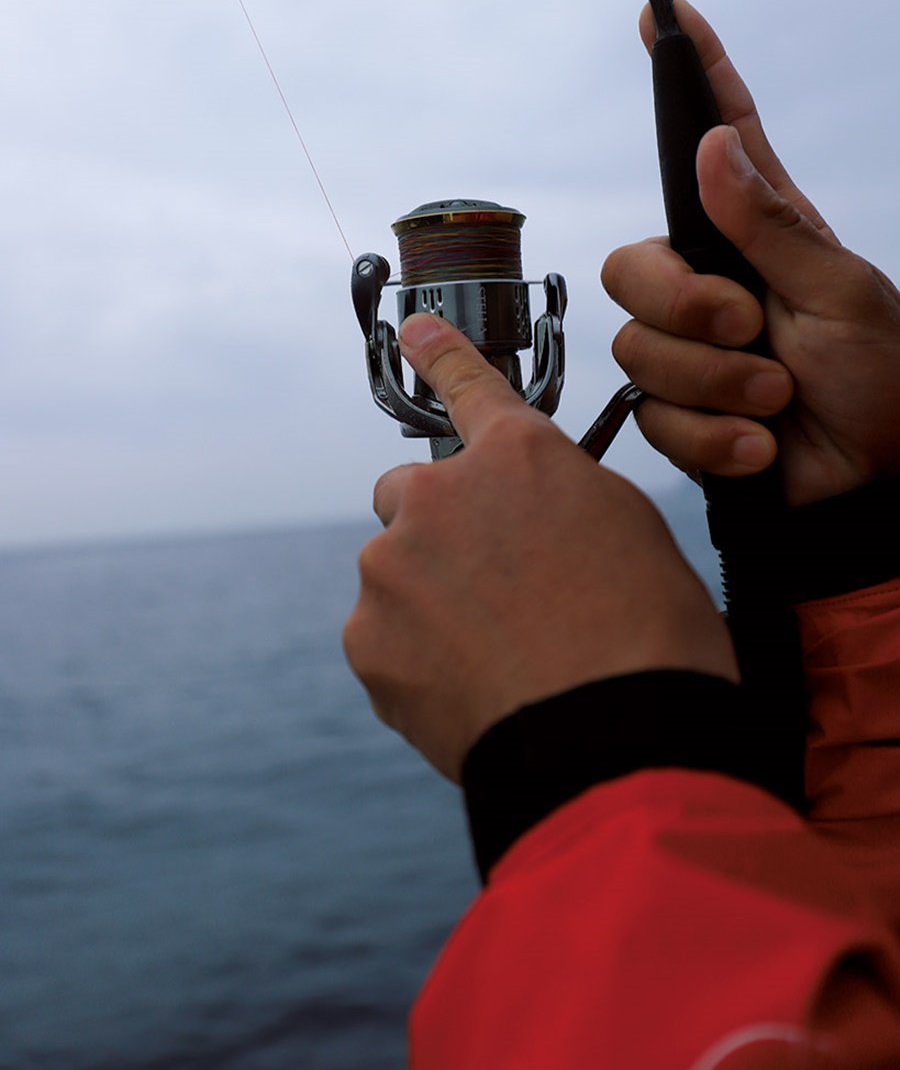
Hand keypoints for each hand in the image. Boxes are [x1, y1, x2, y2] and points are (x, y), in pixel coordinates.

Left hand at [343, 312, 736, 780]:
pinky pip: (384, 637)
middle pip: (411, 494)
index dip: (442, 353)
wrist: (616, 740)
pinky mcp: (368, 640)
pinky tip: (472, 690)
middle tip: (494, 588)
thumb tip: (528, 514)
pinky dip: (416, 659)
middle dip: (440, 529)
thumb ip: (561, 498)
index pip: (468, 384)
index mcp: (518, 457)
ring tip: (498, 657)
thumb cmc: (649, 636)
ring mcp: (393, 568)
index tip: (415, 330)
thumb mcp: (630, 532)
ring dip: (430, 600)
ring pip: (397, 571)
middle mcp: (440, 495)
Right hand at [601, 0, 899, 508]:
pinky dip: (715, 436)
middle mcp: (712, 284)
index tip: (662, 12)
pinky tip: (762, 445)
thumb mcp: (842, 293)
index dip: (691, 73)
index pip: (718, 137)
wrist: (872, 489)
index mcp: (759, 235)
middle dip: (688, 308)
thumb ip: (771, 225)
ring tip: (779, 401)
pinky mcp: (677, 413)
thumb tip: (713, 146)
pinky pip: (654, 415)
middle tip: (752, 332)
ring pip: (639, 348)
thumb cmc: (882, 381)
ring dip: (718, 384)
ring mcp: (690, 351)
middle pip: (632, 266)